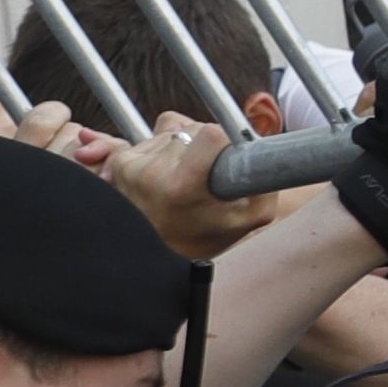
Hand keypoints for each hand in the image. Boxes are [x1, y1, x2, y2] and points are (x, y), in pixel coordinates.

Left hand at [107, 113, 287, 259]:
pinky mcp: (120, 164)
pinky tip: (167, 176)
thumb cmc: (208, 235)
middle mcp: (151, 174)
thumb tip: (258, 145)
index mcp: (182, 187)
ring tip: (185, 180)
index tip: (227, 156)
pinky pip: (153, 138)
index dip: (226, 140)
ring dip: (184, 148)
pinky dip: (164, 151)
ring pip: (173, 132)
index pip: (210, 134)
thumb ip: (267, 180)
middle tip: (205, 176)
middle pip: (192, 130)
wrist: (161, 257)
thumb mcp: (253, 216)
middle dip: (204, 146)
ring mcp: (132, 168)